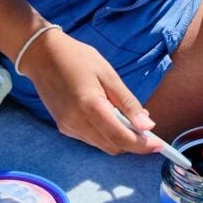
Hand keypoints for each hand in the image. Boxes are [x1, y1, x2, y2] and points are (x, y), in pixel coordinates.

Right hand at [18, 28, 163, 155]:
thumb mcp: (108, 75)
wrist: (42, 55)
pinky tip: (110, 116)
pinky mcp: (63, 127)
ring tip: (128, 117)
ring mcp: (67, 127)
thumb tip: (147, 126)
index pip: (120, 137)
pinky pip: (91, 138)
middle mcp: (76, 122)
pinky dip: (106, 133)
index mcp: (90, 106)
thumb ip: (128, 103)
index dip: (142, 145)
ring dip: (119, 138)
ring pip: (102, 145)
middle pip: (113, 146)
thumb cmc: (78, 59)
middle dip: (133, 143)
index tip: (159, 145)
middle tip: (147, 128)